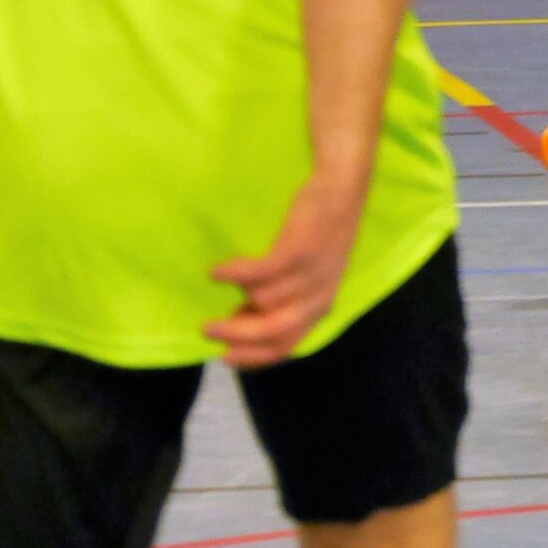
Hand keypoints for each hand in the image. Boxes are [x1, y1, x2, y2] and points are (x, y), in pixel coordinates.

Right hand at [205, 174, 367, 369]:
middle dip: (234, 336)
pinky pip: (256, 275)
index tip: (223, 357)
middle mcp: (318, 298)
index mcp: (320, 307)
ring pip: (260, 299)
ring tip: (230, 276)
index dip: (253, 357)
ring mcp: (310, 276)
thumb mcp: (305, 277)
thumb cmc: (318, 234)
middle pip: (271, 333)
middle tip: (206, 329)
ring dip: (240, 290)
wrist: (341, 190)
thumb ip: (280, 300)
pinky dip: (232, 275)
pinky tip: (216, 272)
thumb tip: (241, 319)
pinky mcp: (298, 253)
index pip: (286, 347)